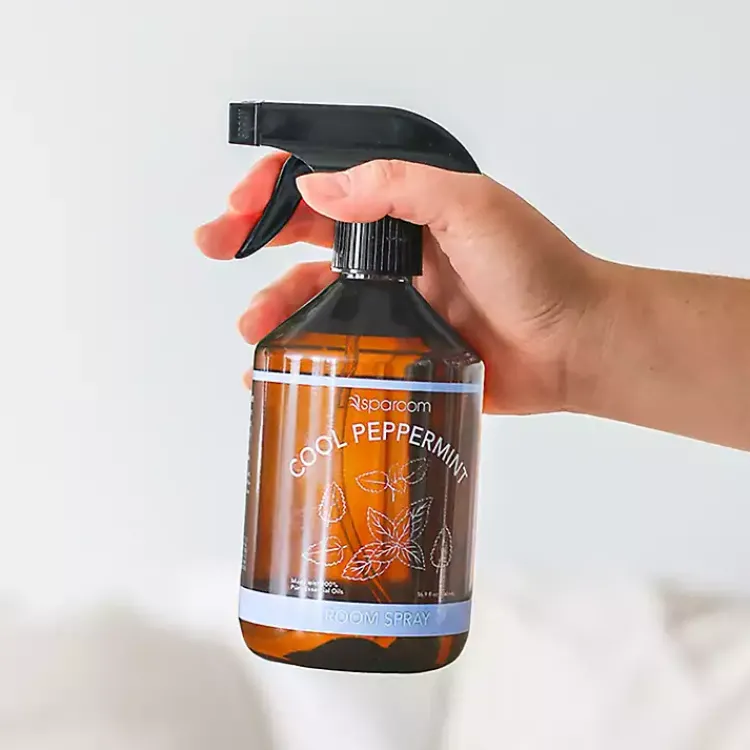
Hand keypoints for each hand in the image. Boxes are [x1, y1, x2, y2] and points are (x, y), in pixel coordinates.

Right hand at [195, 154, 607, 414]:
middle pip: (308, 237)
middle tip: (214, 242)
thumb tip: (321, 188)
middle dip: (254, 236)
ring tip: (251, 328)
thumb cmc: (540, 270)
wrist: (576, 346)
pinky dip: (305, 358)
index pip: (331, 186)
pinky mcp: (400, 352)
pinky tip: (278, 370)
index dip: (281, 188)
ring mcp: (395, 305)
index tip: (244, 204)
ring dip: (274, 306)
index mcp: (409, 211)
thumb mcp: (473, 206)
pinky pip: (341, 351)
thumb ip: (398, 189)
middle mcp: (396, 255)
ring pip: (315, 299)